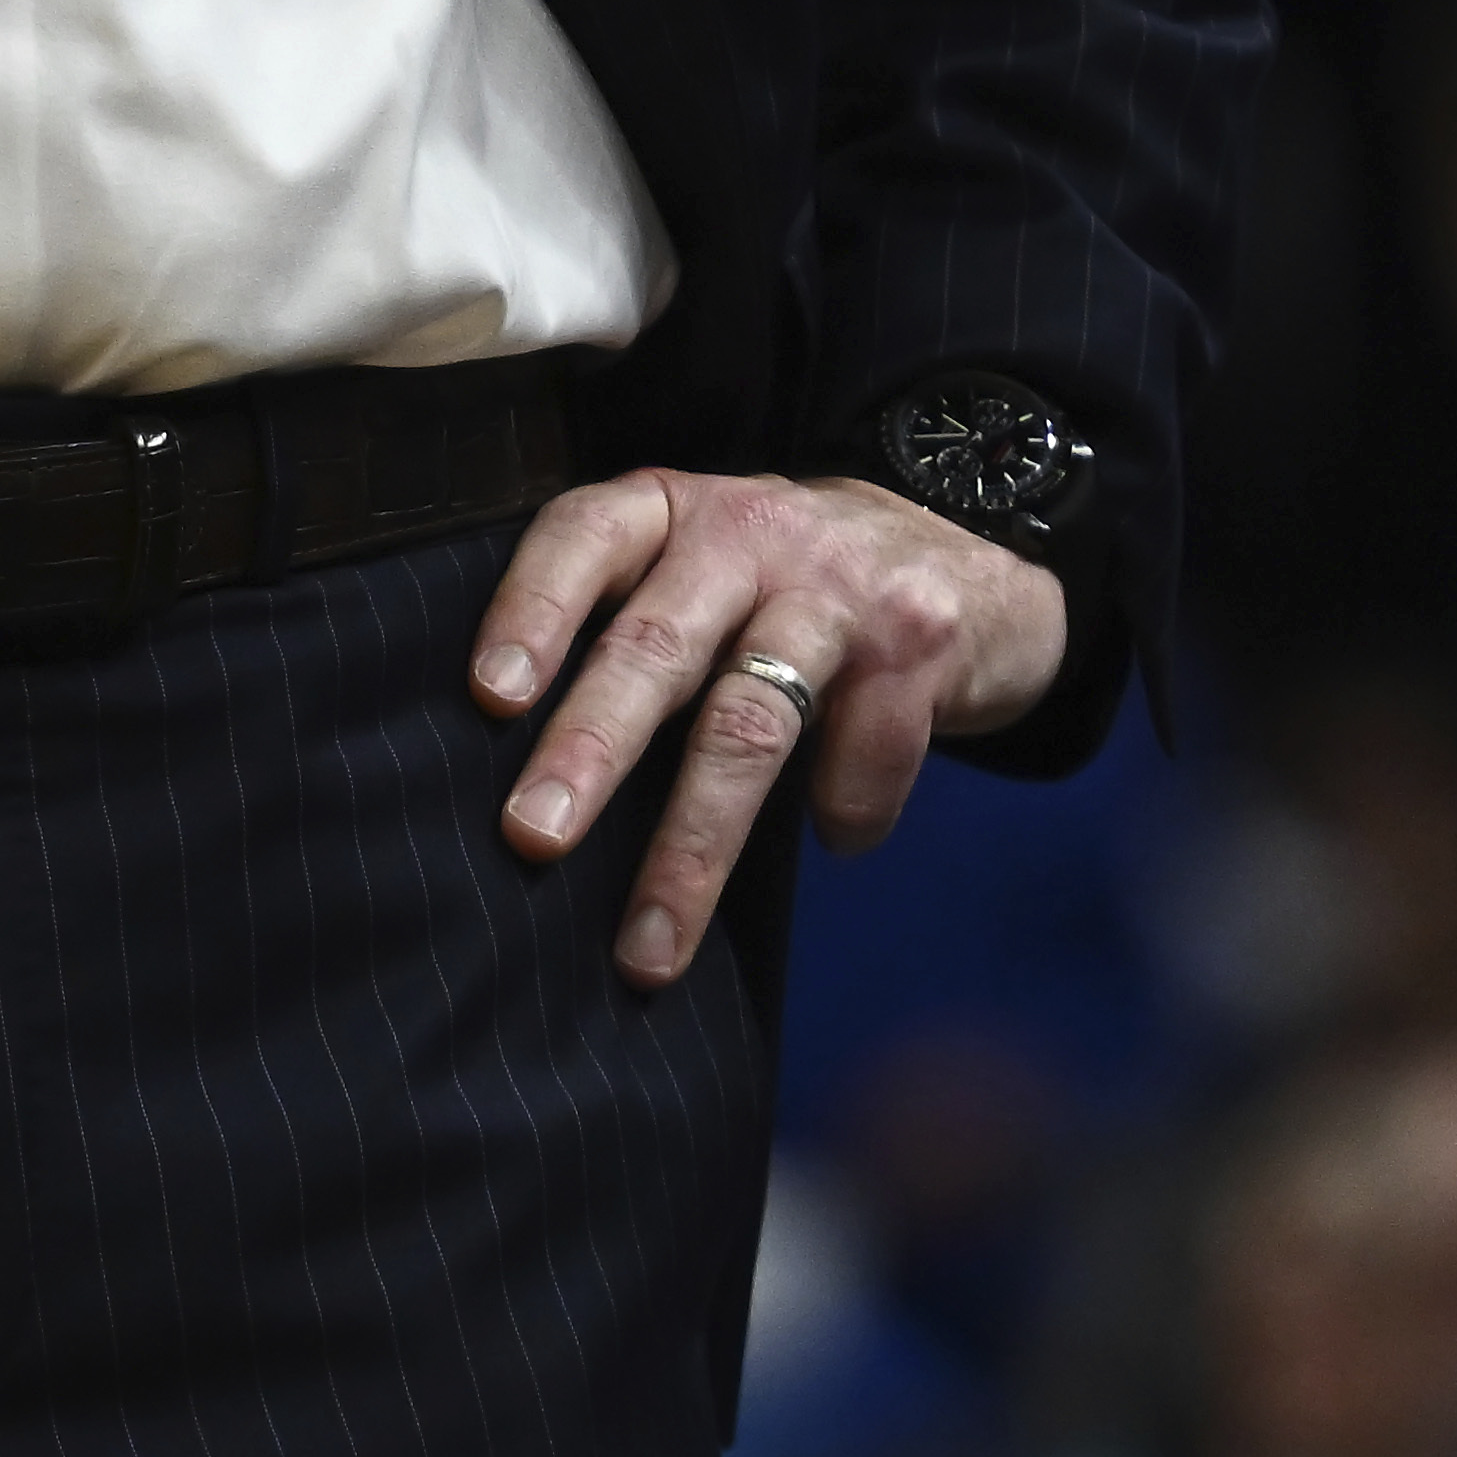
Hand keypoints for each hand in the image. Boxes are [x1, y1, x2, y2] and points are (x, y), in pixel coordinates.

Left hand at [471, 466, 1067, 988]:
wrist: (967, 563)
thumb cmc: (789, 589)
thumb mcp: (705, 571)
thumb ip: (631, 627)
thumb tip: (527, 783)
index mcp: (674, 512)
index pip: (585, 536)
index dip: (532, 611)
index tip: (489, 696)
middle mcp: (750, 531)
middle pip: (658, 643)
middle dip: (592, 747)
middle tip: (533, 835)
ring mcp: (838, 587)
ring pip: (750, 723)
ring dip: (692, 844)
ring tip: (647, 945)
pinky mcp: (917, 644)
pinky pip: (864, 756)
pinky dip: (844, 816)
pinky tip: (836, 838)